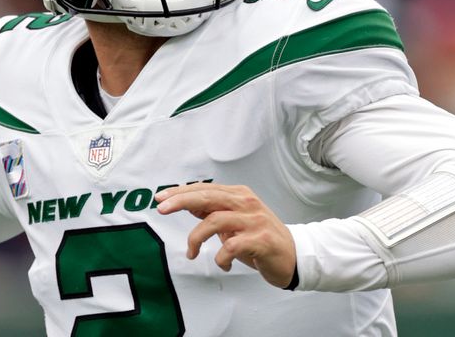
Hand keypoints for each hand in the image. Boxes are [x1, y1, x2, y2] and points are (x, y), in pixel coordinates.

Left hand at [155, 182, 296, 287]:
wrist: (294, 256)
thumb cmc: (260, 238)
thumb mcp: (234, 220)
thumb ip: (213, 211)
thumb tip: (186, 203)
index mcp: (238, 194)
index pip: (203, 189)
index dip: (180, 192)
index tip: (160, 198)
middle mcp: (246, 203)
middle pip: (207, 196)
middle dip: (180, 201)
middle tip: (161, 209)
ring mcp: (254, 220)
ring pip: (215, 221)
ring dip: (197, 239)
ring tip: (192, 253)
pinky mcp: (261, 240)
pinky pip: (231, 246)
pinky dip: (221, 258)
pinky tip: (223, 265)